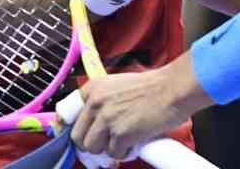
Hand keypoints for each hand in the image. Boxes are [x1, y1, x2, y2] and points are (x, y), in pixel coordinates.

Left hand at [66, 58, 208, 159]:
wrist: (173, 89)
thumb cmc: (153, 87)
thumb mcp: (118, 86)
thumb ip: (103, 102)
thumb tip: (94, 125)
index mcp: (93, 88)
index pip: (65, 113)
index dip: (71, 127)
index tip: (79, 135)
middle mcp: (96, 103)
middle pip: (78, 137)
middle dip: (92, 143)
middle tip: (106, 143)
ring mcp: (107, 119)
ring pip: (93, 148)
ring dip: (107, 149)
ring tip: (124, 140)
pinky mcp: (120, 134)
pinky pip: (114, 154)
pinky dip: (124, 152)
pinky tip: (135, 141)